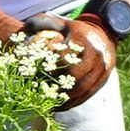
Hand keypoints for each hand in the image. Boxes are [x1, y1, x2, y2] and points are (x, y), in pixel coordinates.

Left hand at [0, 7, 114, 108]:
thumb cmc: (75, 29)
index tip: (34, 79)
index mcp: (82, 39)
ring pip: (82, 89)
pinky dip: (74, 102)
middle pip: (74, 77)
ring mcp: (102, 68)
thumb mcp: (61, 23)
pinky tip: (61, 107)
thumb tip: (25, 28)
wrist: (105, 33)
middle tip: (39, 97)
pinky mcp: (103, 78)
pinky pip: (88, 94)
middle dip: (56, 89)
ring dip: (65, 100)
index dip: (48, 71)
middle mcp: (95, 54)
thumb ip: (43, 23)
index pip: (63, 58)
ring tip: (48, 106)